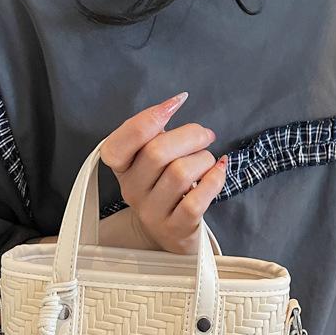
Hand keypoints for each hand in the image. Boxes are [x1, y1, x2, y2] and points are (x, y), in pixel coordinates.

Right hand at [99, 91, 227, 253]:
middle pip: (157, 152)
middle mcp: (131, 191)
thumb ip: (156, 133)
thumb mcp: (151, 160)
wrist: (171, 232)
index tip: (175, 104)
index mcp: (122, 168)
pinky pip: (196, 199)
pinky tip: (218, 172)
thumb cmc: (165, 187)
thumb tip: (176, 102)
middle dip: (190, 136)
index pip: (118, 145)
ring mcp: (152, 213)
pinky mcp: (176, 228)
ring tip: (208, 161)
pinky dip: (214, 180)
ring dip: (204, 159)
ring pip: (180, 173)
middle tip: (205, 136)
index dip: (146, 119)